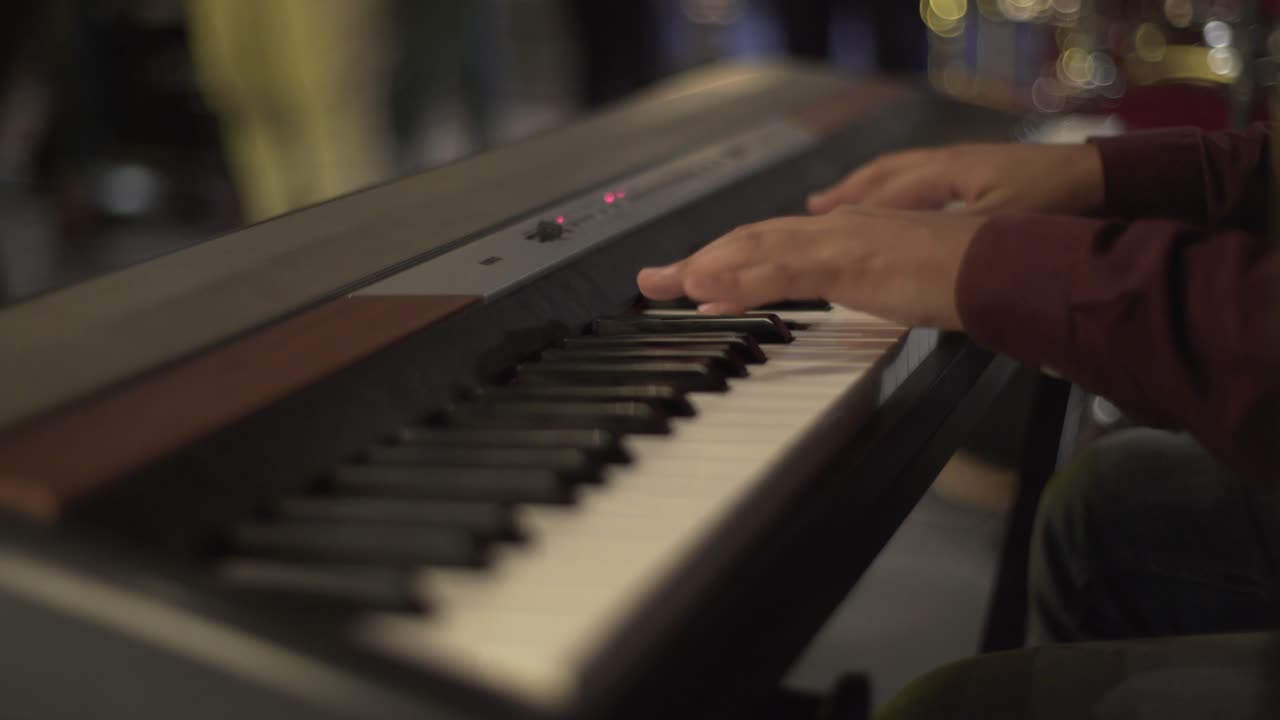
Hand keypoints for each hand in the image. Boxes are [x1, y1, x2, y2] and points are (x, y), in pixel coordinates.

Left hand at [636, 206, 986, 329]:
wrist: (1003, 267)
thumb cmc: (960, 278)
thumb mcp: (893, 286)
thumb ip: (855, 289)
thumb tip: (829, 302)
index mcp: (844, 233)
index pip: (771, 245)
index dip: (726, 260)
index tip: (691, 279)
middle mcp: (835, 228)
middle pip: (751, 242)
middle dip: (699, 261)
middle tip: (654, 281)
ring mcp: (840, 241)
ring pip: (756, 251)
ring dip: (704, 268)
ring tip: (663, 286)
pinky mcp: (849, 261)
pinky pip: (781, 272)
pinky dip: (739, 280)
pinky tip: (708, 290)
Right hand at [806, 142, 1102, 214]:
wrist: (1106, 182)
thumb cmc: (1055, 203)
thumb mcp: (994, 230)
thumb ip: (945, 242)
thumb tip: (902, 260)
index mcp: (946, 172)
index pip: (881, 193)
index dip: (844, 214)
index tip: (810, 231)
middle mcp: (949, 164)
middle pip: (882, 179)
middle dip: (844, 196)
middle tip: (811, 211)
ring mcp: (965, 166)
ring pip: (900, 176)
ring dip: (864, 191)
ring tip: (835, 204)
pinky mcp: (983, 174)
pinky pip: (923, 180)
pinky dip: (895, 192)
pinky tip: (897, 207)